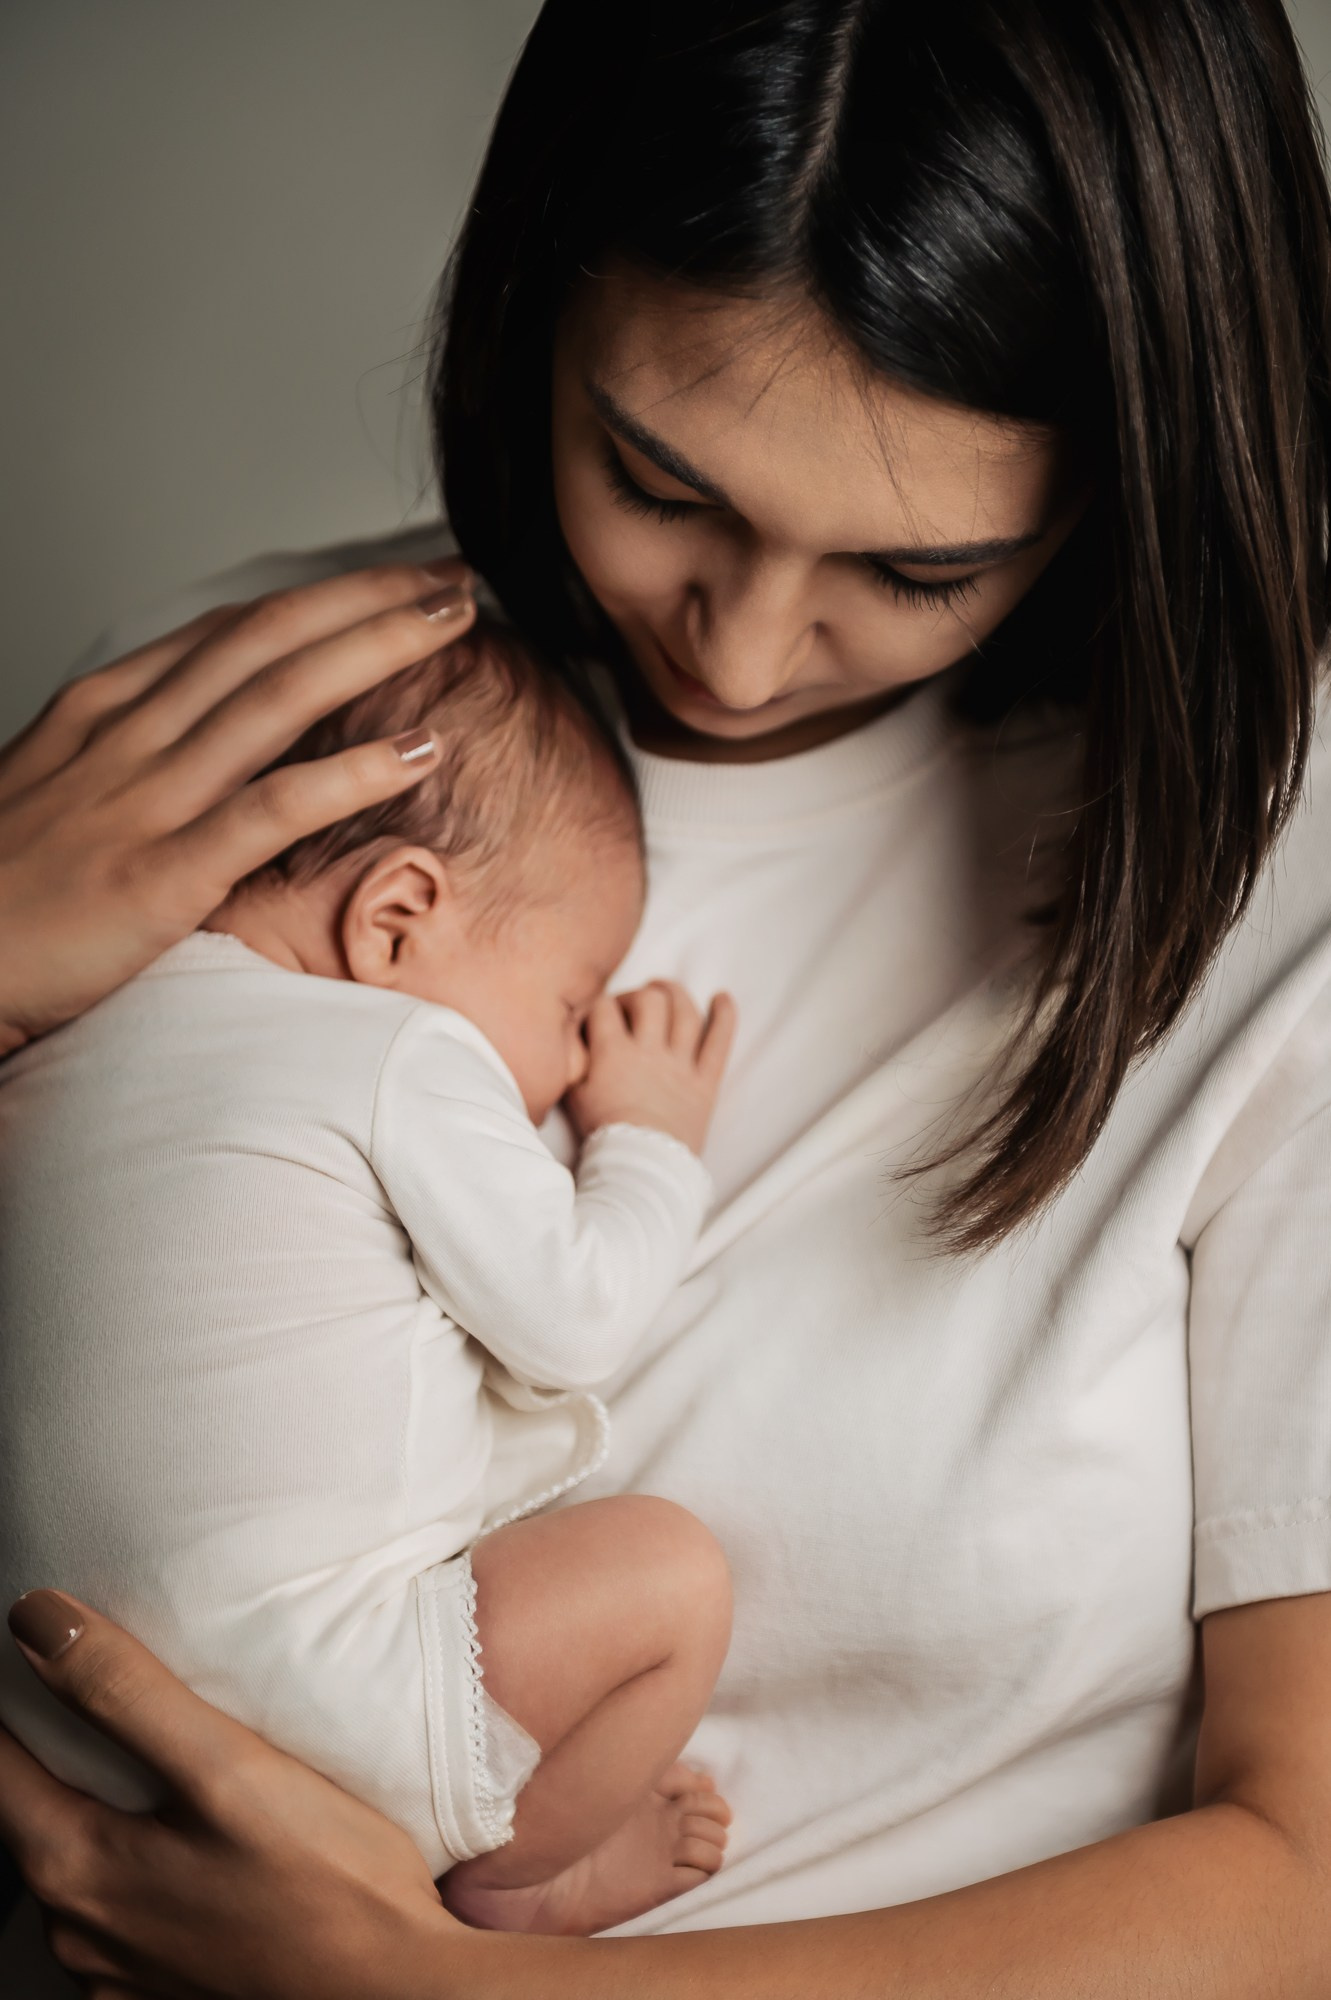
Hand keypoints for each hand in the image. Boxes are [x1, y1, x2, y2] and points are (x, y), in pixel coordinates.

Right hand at [0, 559, 474, 1054]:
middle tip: (452, 577)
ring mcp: (146, 799)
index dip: (324, 600)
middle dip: (369, 599)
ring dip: (378, 649)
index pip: (234, 630)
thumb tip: (201, 732)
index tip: (393, 582)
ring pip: (281, 697)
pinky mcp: (162, 873)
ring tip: (455, 621)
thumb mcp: (55, 790)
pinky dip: (355, 773)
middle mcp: (130, 735)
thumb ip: (130, 752)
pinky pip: (275, 808)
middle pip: (271, 639)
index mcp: (104, 709)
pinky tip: (421, 751)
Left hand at [0, 1590, 482, 1998]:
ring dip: (104, 1811)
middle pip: (35, 1814)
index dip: (15, 1697)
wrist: (401, 1995)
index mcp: (78, 1868)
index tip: (42, 1644)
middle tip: (107, 1687)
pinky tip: (197, 1844)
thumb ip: (127, 1693)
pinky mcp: (165, 1995)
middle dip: (59, 1750)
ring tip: (161, 1760)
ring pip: (84, 1865)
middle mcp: (80, 1933)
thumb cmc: (330, 1887)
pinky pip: (128, 1913)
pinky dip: (143, 1867)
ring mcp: (119, 1976)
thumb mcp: (229, 1766)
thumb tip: (39, 1620)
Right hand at [567, 982, 736, 1153]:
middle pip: (649, 1000)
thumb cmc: (604, 1136)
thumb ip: (572, 1061)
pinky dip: (724, 1016)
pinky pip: (719, 1043)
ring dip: (676, 994)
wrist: (642, 1168)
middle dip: (638, 994)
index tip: (597, 1016)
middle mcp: (649, 1051)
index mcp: (613, 1054)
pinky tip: (723, 998)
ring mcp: (680, 1065)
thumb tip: (572, 1037)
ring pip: (684, 1013)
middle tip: (631, 1003)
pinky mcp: (704, 1083)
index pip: (604, 1007)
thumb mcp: (574, 1097)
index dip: (598, 1005)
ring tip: (666, 989)